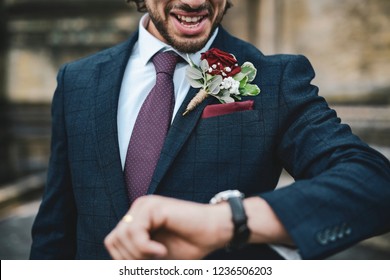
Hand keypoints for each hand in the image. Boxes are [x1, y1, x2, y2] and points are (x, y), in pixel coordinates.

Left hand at [104, 195, 232, 258]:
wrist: (214, 233)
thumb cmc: (189, 245)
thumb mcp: (155, 258)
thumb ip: (136, 259)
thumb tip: (117, 269)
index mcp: (137, 219)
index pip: (113, 242)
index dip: (124, 260)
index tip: (145, 266)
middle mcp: (138, 209)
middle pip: (114, 240)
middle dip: (130, 260)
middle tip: (153, 263)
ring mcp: (145, 205)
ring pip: (122, 237)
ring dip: (139, 255)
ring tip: (158, 257)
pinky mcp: (154, 206)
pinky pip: (135, 232)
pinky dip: (145, 248)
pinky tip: (161, 251)